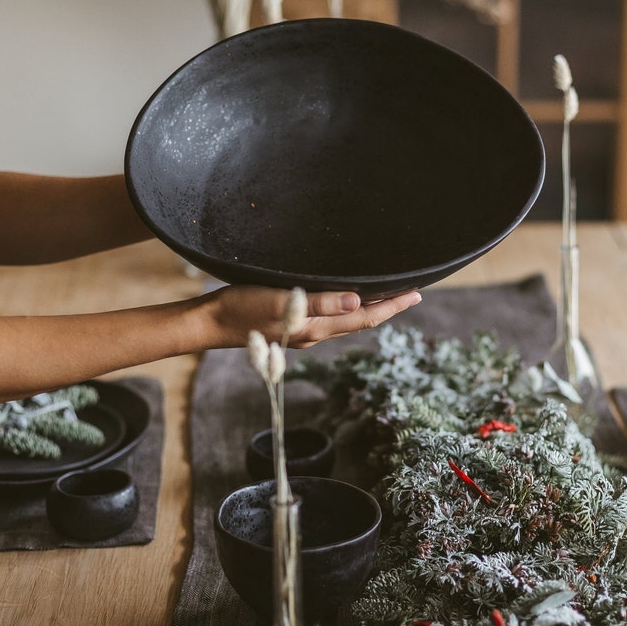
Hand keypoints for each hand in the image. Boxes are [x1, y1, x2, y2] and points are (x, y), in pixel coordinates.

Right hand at [204, 285, 421, 349]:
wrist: (210, 321)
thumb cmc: (241, 307)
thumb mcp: (280, 303)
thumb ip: (318, 302)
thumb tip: (357, 302)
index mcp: (316, 327)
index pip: (364, 317)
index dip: (392, 306)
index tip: (417, 295)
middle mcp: (314, 332)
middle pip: (359, 320)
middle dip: (387, 307)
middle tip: (411, 292)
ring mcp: (302, 331)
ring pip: (344, 320)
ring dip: (368, 308)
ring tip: (386, 294)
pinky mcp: (290, 324)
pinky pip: (328, 317)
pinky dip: (345, 306)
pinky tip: (345, 296)